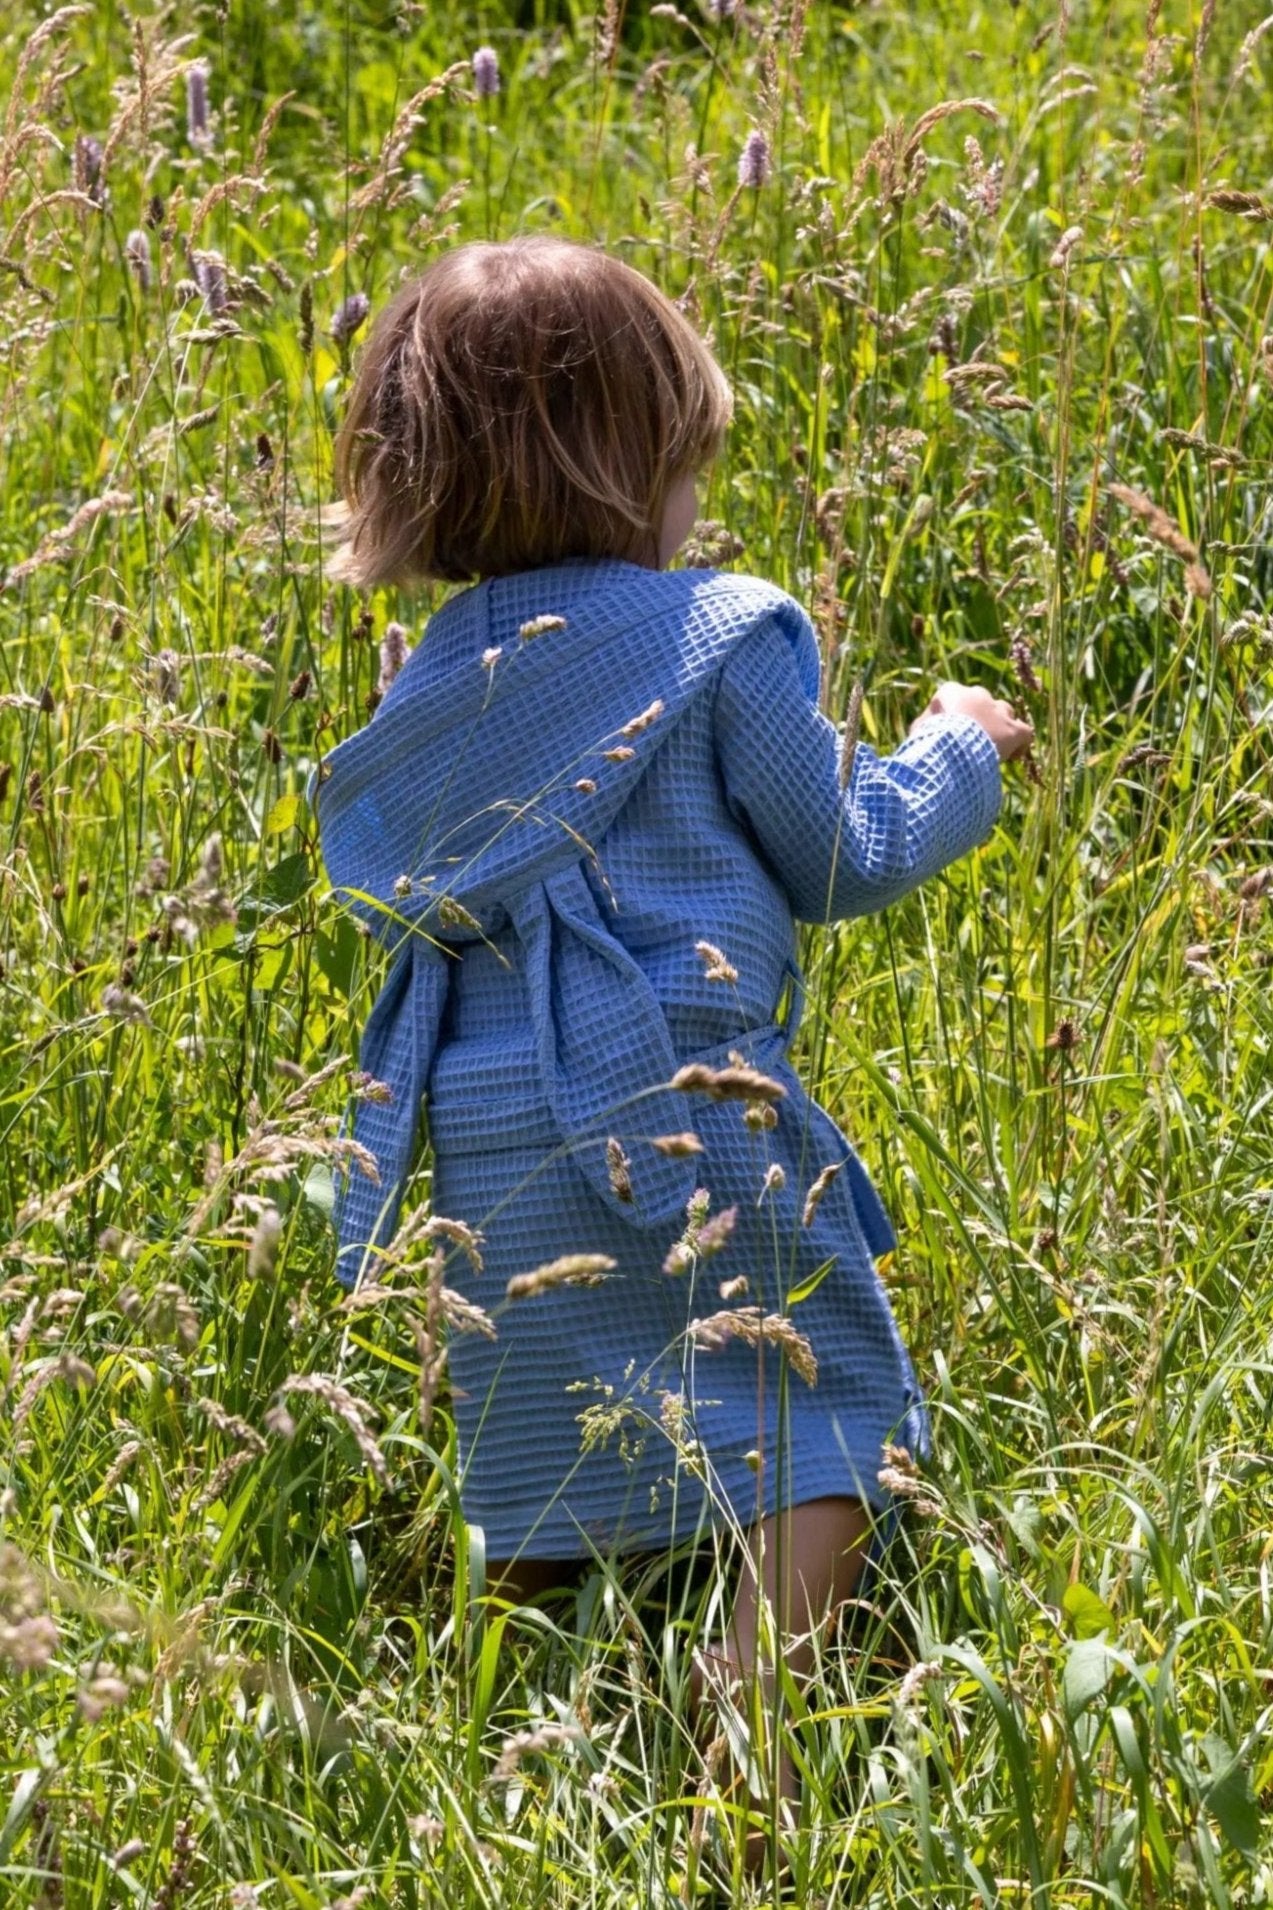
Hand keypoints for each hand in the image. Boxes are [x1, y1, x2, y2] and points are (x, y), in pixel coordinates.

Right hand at [910, 680, 1035, 762]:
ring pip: (1005, 713)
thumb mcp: (918, 731)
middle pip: (983, 702)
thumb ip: (925, 725)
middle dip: (981, 718)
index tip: (952, 734)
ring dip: (1001, 728)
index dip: (956, 715)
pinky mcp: (1013, 729)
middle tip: (973, 741)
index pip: (955, 697)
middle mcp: (978, 695)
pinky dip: (1020, 744)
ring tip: (994, 749)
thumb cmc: (928, 741)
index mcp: (952, 692)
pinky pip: (1024, 732)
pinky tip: (1011, 757)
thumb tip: (925, 730)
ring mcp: (997, 711)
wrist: (948, 751)